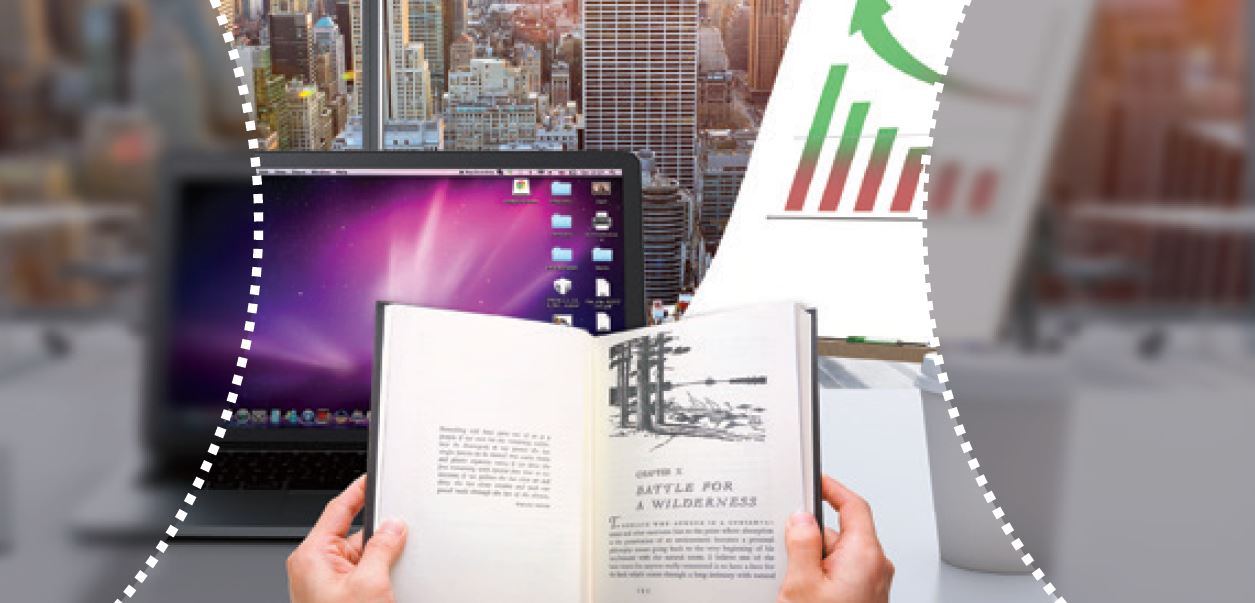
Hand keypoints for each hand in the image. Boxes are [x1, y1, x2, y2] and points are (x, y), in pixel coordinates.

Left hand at [287, 475, 407, 602]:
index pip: (338, 509)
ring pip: (360, 556)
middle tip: (398, 538)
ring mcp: (326, 582)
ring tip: (388, 576)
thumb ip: (382, 548)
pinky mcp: (338, 594)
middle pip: (353, 534)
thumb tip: (393, 526)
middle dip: (378, 536)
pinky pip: (361, 573)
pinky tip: (386, 584)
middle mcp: (315, 567)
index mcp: (312, 555)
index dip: (358, 491)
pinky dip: (377, 574)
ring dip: (379, 560)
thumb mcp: (370, 583)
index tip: (373, 478)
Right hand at [777, 476, 893, 602]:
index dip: (833, 489)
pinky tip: (808, 593)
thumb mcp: (803, 584)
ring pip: (838, 555)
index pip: (853, 506)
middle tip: (789, 556)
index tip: (817, 481)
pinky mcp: (865, 594)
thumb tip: (801, 518)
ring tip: (799, 586)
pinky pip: (842, 572)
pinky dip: (823, 576)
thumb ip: (801, 545)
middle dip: (812, 540)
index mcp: (864, 555)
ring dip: (816, 563)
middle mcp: (875, 566)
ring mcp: (872, 582)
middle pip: (839, 533)